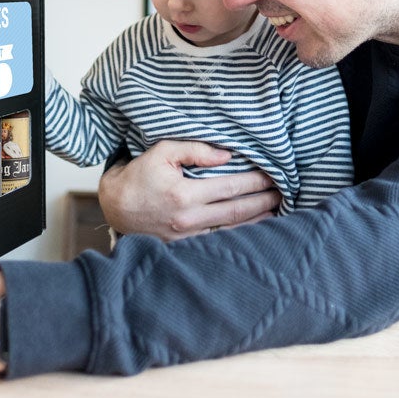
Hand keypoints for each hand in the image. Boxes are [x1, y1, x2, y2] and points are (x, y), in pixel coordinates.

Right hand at [98, 140, 280, 240]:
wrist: (115, 208)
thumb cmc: (137, 176)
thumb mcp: (161, 152)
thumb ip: (194, 150)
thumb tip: (227, 155)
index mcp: (184, 194)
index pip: (231, 187)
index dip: (255, 181)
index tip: (272, 174)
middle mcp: (189, 219)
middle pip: (238, 210)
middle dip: (264, 201)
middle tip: (283, 192)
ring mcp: (188, 236)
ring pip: (233, 229)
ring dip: (258, 220)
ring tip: (276, 210)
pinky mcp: (185, 246)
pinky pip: (220, 240)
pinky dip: (241, 234)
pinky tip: (255, 228)